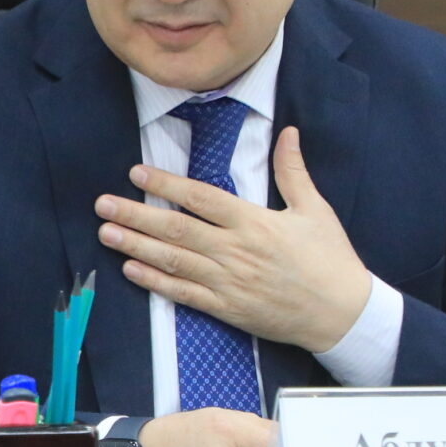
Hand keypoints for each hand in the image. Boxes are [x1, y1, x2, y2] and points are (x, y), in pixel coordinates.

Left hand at [95, 127, 370, 351]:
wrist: (342, 313)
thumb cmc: (330, 260)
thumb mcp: (315, 210)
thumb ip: (293, 171)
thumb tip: (288, 133)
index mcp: (254, 222)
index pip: (200, 198)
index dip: (166, 185)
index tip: (137, 174)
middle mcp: (235, 251)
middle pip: (176, 229)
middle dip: (136, 215)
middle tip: (103, 204)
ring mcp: (227, 282)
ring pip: (173, 261)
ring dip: (136, 246)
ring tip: (106, 233)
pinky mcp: (226, 309)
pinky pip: (183, 294)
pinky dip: (154, 283)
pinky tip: (131, 269)